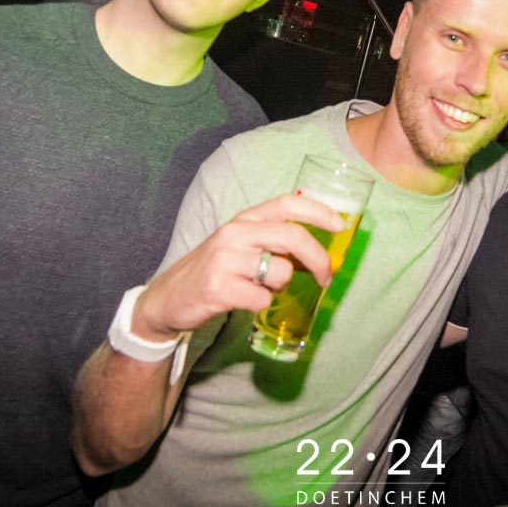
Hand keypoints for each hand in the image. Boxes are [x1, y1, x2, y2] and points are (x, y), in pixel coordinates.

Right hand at [131, 194, 344, 340]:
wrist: (167, 298)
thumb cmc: (214, 270)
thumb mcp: (240, 245)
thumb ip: (273, 241)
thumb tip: (317, 252)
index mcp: (244, 219)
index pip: (287, 203)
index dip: (318, 211)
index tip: (340, 225)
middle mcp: (235, 232)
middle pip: (293, 237)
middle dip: (319, 259)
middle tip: (326, 277)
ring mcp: (225, 259)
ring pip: (280, 271)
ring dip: (282, 286)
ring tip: (263, 288)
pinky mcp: (218, 287)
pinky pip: (261, 297)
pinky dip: (261, 303)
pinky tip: (246, 301)